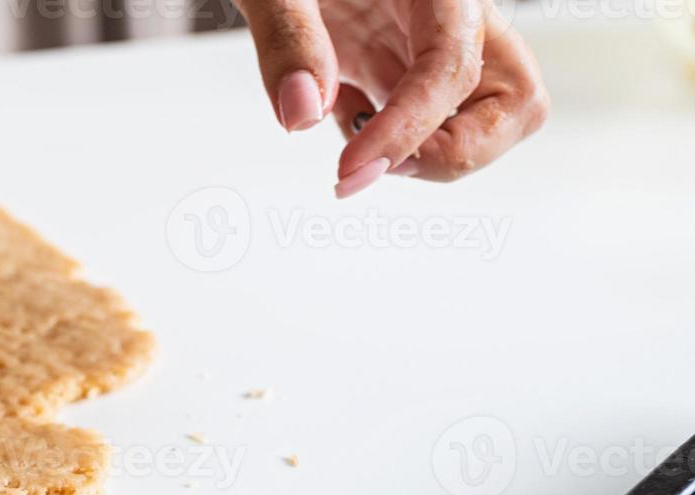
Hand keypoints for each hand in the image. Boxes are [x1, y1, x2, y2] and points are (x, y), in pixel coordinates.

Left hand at [236, 0, 549, 195]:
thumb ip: (288, 38)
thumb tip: (302, 114)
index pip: (453, 66)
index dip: (410, 127)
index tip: (353, 168)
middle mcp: (448, 18)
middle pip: (514, 100)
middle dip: (456, 152)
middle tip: (375, 167)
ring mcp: (425, 45)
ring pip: (477, 119)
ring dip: (423, 154)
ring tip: (353, 144)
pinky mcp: (394, 64)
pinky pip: (420, 122)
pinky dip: (383, 141)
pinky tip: (337, 111)